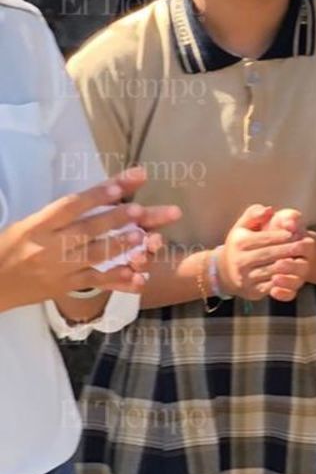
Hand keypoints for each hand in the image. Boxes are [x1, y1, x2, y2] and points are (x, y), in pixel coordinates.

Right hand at [0, 168, 180, 305]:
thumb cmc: (8, 248)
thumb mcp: (25, 225)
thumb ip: (56, 215)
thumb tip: (94, 197)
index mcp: (38, 226)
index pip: (69, 206)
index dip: (94, 196)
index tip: (117, 186)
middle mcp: (48, 247)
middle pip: (87, 229)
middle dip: (116, 218)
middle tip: (140, 210)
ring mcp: (58, 269)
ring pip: (94, 256)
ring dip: (121, 246)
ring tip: (144, 237)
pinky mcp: (64, 287)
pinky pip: (94, 282)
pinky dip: (117, 279)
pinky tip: (137, 276)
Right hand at [220, 205, 315, 301]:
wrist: (224, 272)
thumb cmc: (239, 245)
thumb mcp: (242, 226)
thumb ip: (254, 213)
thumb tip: (269, 210)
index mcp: (239, 243)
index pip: (263, 238)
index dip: (280, 235)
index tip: (294, 233)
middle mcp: (240, 261)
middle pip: (269, 254)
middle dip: (288, 249)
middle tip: (303, 245)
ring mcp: (245, 278)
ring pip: (272, 271)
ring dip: (289, 265)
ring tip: (302, 258)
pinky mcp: (252, 292)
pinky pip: (272, 286)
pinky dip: (284, 281)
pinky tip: (295, 273)